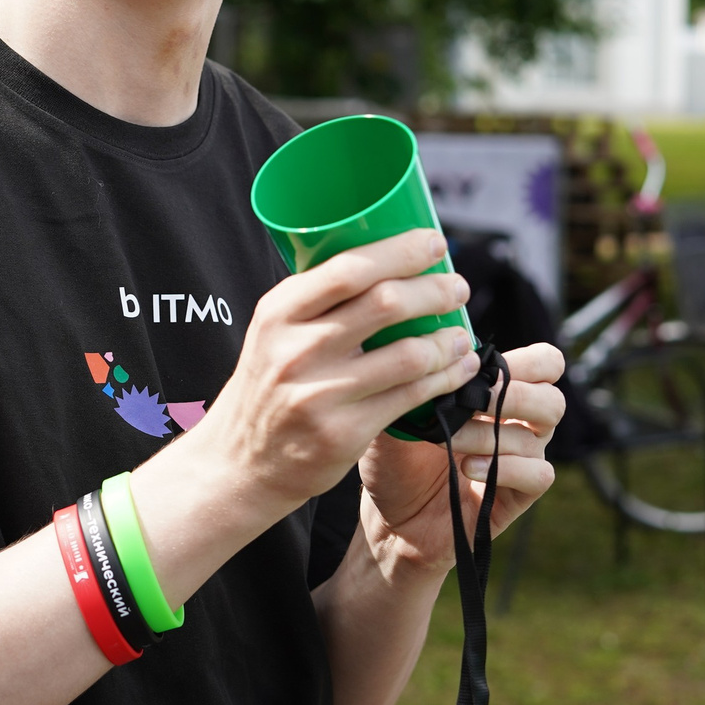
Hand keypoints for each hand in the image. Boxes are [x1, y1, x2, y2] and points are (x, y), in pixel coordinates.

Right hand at [178, 228, 481, 516]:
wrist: (243, 462)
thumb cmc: (271, 385)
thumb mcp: (275, 333)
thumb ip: (319, 301)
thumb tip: (390, 261)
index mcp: (279, 312)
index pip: (348, 269)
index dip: (400, 251)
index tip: (434, 243)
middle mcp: (296, 350)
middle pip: (385, 304)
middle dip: (434, 290)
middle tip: (457, 288)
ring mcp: (320, 395)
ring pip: (407, 355)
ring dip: (447, 340)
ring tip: (461, 334)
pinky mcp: (344, 433)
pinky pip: (410, 397)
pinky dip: (445, 378)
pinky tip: (458, 368)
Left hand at [354, 342, 566, 578]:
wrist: (389, 521)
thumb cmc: (395, 462)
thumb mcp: (396, 412)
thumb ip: (418, 378)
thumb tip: (432, 345)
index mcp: (500, 394)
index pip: (545, 364)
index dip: (528, 361)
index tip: (484, 366)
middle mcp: (520, 424)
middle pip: (553, 398)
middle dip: (512, 395)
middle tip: (473, 402)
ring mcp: (523, 460)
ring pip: (538, 435)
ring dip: (490, 433)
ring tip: (449, 441)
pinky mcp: (520, 495)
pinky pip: (539, 474)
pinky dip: (505, 467)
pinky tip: (468, 468)